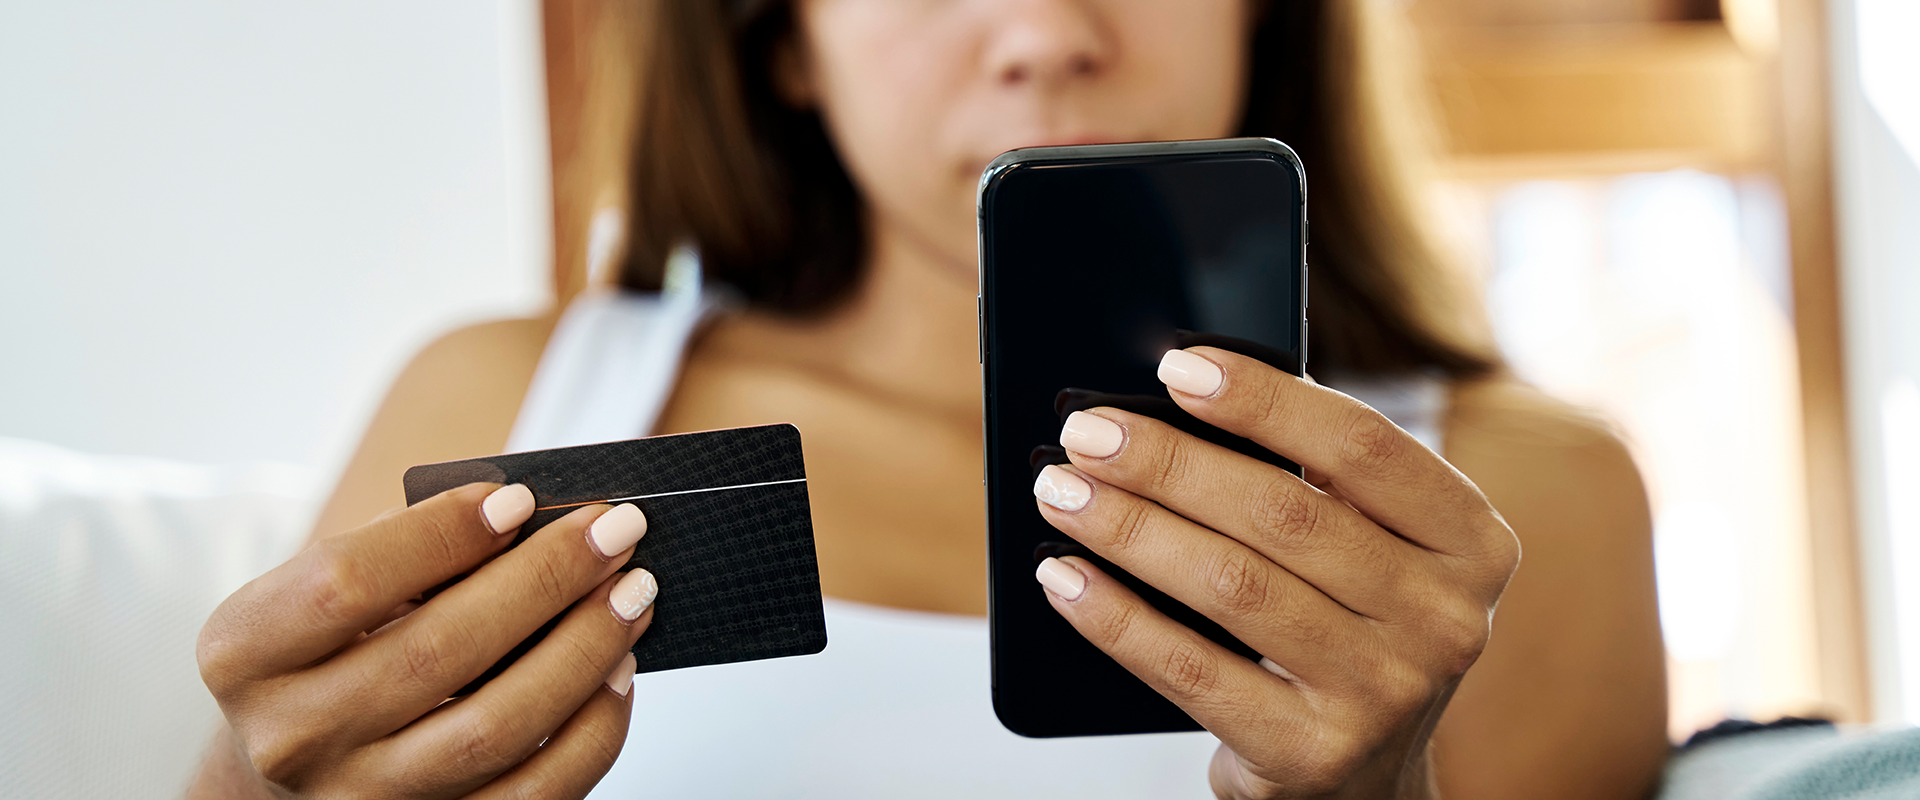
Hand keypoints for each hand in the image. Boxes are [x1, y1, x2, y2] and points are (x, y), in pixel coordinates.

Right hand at [195, 483, 658, 798]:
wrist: (288, 768)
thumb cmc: (332, 649)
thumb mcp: (328, 589)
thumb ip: (409, 549)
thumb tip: (532, 518)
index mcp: (245, 652)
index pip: (345, 583)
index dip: (440, 535)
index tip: (520, 499)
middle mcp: (291, 736)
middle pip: (436, 652)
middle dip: (545, 579)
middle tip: (616, 528)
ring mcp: (359, 799)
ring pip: (492, 729)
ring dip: (582, 651)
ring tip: (632, 592)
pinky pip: (535, 792)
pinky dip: (593, 729)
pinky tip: (618, 670)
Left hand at [1031, 347, 1520, 799]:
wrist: (1363, 783)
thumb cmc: (1345, 629)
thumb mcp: (1369, 552)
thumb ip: (1314, 482)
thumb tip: (1177, 397)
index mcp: (1471, 543)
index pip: (1363, 446)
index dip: (1265, 400)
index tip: (1177, 367)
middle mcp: (1445, 620)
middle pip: (1285, 513)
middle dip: (1168, 463)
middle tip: (1087, 433)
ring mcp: (1383, 692)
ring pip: (1232, 585)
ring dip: (1129, 529)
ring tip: (1060, 493)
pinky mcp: (1312, 753)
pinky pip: (1191, 670)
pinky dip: (1116, 617)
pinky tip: (1065, 577)